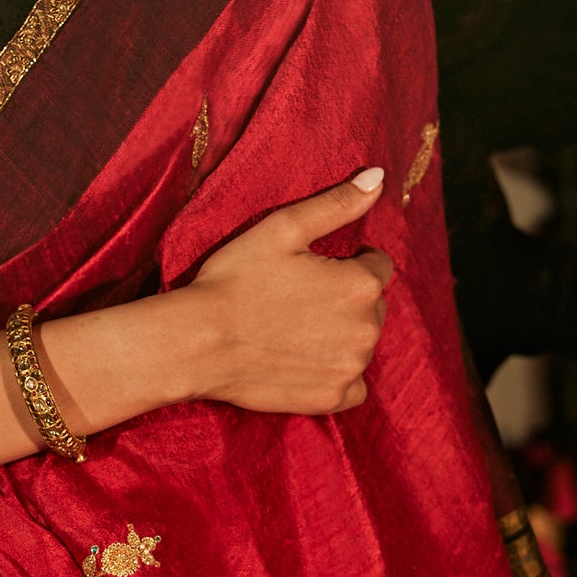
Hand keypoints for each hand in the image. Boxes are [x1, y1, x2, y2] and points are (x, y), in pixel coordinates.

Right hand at [188, 167, 393, 413]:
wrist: (198, 343)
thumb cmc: (235, 280)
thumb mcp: (282, 229)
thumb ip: (336, 204)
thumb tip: (378, 177)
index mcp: (360, 284)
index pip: (377, 265)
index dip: (346, 262)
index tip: (312, 269)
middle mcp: (367, 329)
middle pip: (372, 305)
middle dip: (346, 298)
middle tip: (298, 299)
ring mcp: (351, 367)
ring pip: (362, 343)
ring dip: (341, 334)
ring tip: (294, 329)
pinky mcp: (333, 398)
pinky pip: (353, 384)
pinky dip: (336, 373)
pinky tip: (303, 360)